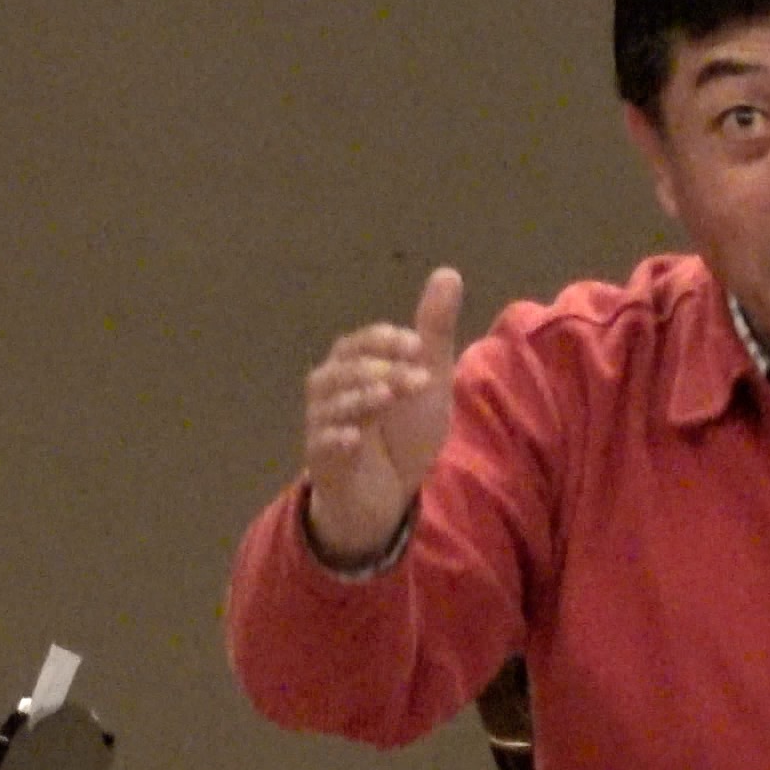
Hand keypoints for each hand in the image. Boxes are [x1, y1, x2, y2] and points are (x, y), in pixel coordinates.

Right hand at [300, 267, 464, 562]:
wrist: (389, 496)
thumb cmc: (402, 433)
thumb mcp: (428, 380)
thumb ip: (434, 331)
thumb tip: (448, 272)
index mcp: (353, 367)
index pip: (360, 343)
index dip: (385, 340)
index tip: (419, 346)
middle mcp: (330, 392)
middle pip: (344, 370)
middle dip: (380, 369)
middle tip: (419, 377)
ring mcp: (323, 427)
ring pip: (331, 404)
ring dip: (360, 397)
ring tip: (389, 396)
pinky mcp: (322, 463)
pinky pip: (321, 446)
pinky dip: (336, 439)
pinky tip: (356, 438)